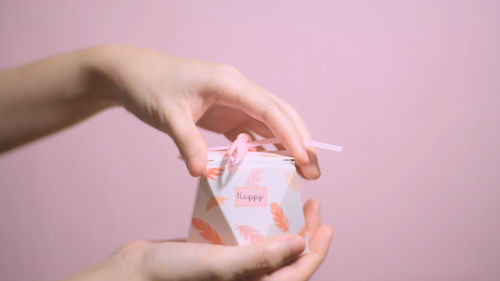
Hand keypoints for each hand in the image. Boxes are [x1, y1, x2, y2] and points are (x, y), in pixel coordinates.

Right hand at [64, 199, 332, 280]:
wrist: (134, 271)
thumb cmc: (173, 274)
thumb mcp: (220, 265)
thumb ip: (260, 258)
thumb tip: (301, 245)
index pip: (296, 273)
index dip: (316, 252)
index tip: (327, 225)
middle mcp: (248, 279)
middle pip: (286, 258)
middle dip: (303, 233)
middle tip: (312, 205)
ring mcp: (233, 266)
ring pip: (268, 245)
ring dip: (281, 224)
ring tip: (290, 200)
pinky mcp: (219, 252)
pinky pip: (246, 236)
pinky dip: (256, 220)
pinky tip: (257, 201)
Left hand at [88, 45, 319, 178]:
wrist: (131, 73)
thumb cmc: (149, 85)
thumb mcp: (167, 114)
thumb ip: (187, 143)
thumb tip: (201, 173)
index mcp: (228, 83)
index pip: (269, 109)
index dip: (290, 135)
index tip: (305, 159)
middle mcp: (236, 89)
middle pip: (279, 113)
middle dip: (300, 140)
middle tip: (314, 171)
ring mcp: (232, 100)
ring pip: (269, 121)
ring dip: (285, 145)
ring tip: (301, 172)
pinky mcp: (224, 111)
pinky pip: (250, 130)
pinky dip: (263, 147)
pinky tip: (270, 166)